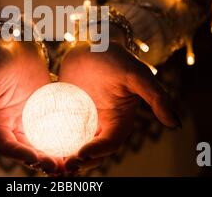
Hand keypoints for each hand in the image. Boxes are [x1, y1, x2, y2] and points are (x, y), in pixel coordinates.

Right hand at [0, 38, 58, 173]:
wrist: (17, 41)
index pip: (6, 145)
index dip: (19, 155)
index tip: (36, 159)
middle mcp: (10, 124)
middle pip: (25, 149)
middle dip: (40, 161)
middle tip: (58, 167)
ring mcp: (27, 118)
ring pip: (40, 143)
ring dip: (53, 155)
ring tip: (69, 163)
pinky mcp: (43, 110)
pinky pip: (53, 128)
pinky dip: (63, 139)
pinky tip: (76, 144)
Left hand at [59, 35, 179, 174]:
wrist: (92, 43)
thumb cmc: (117, 57)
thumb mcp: (138, 74)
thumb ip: (156, 97)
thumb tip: (176, 123)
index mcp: (119, 122)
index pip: (109, 143)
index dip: (98, 152)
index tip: (81, 154)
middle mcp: (100, 125)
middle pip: (89, 151)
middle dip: (77, 163)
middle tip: (61, 168)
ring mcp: (82, 120)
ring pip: (72, 145)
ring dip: (61, 157)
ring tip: (47, 165)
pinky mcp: (66, 113)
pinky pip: (57, 130)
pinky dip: (50, 141)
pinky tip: (35, 145)